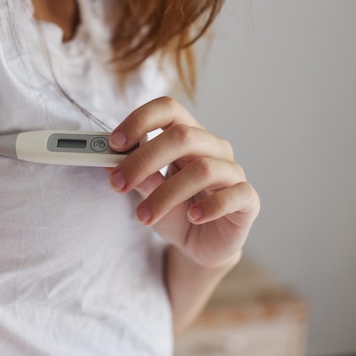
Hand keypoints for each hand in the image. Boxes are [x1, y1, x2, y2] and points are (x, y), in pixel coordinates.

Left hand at [108, 96, 259, 268]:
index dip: (141, 120)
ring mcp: (233, 172)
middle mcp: (213, 147)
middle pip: (182, 136)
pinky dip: (211, 206)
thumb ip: (136, 176)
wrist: (199, 246)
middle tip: (118, 183)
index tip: (114, 143)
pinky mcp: (248, 199)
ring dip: (166, 194)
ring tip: (142, 215)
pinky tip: (192, 218)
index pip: (168, 109)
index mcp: (188, 135)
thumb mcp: (149, 194)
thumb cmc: (175, 212)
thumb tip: (108, 163)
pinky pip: (234, 195)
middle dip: (144, 159)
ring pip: (203, 169)